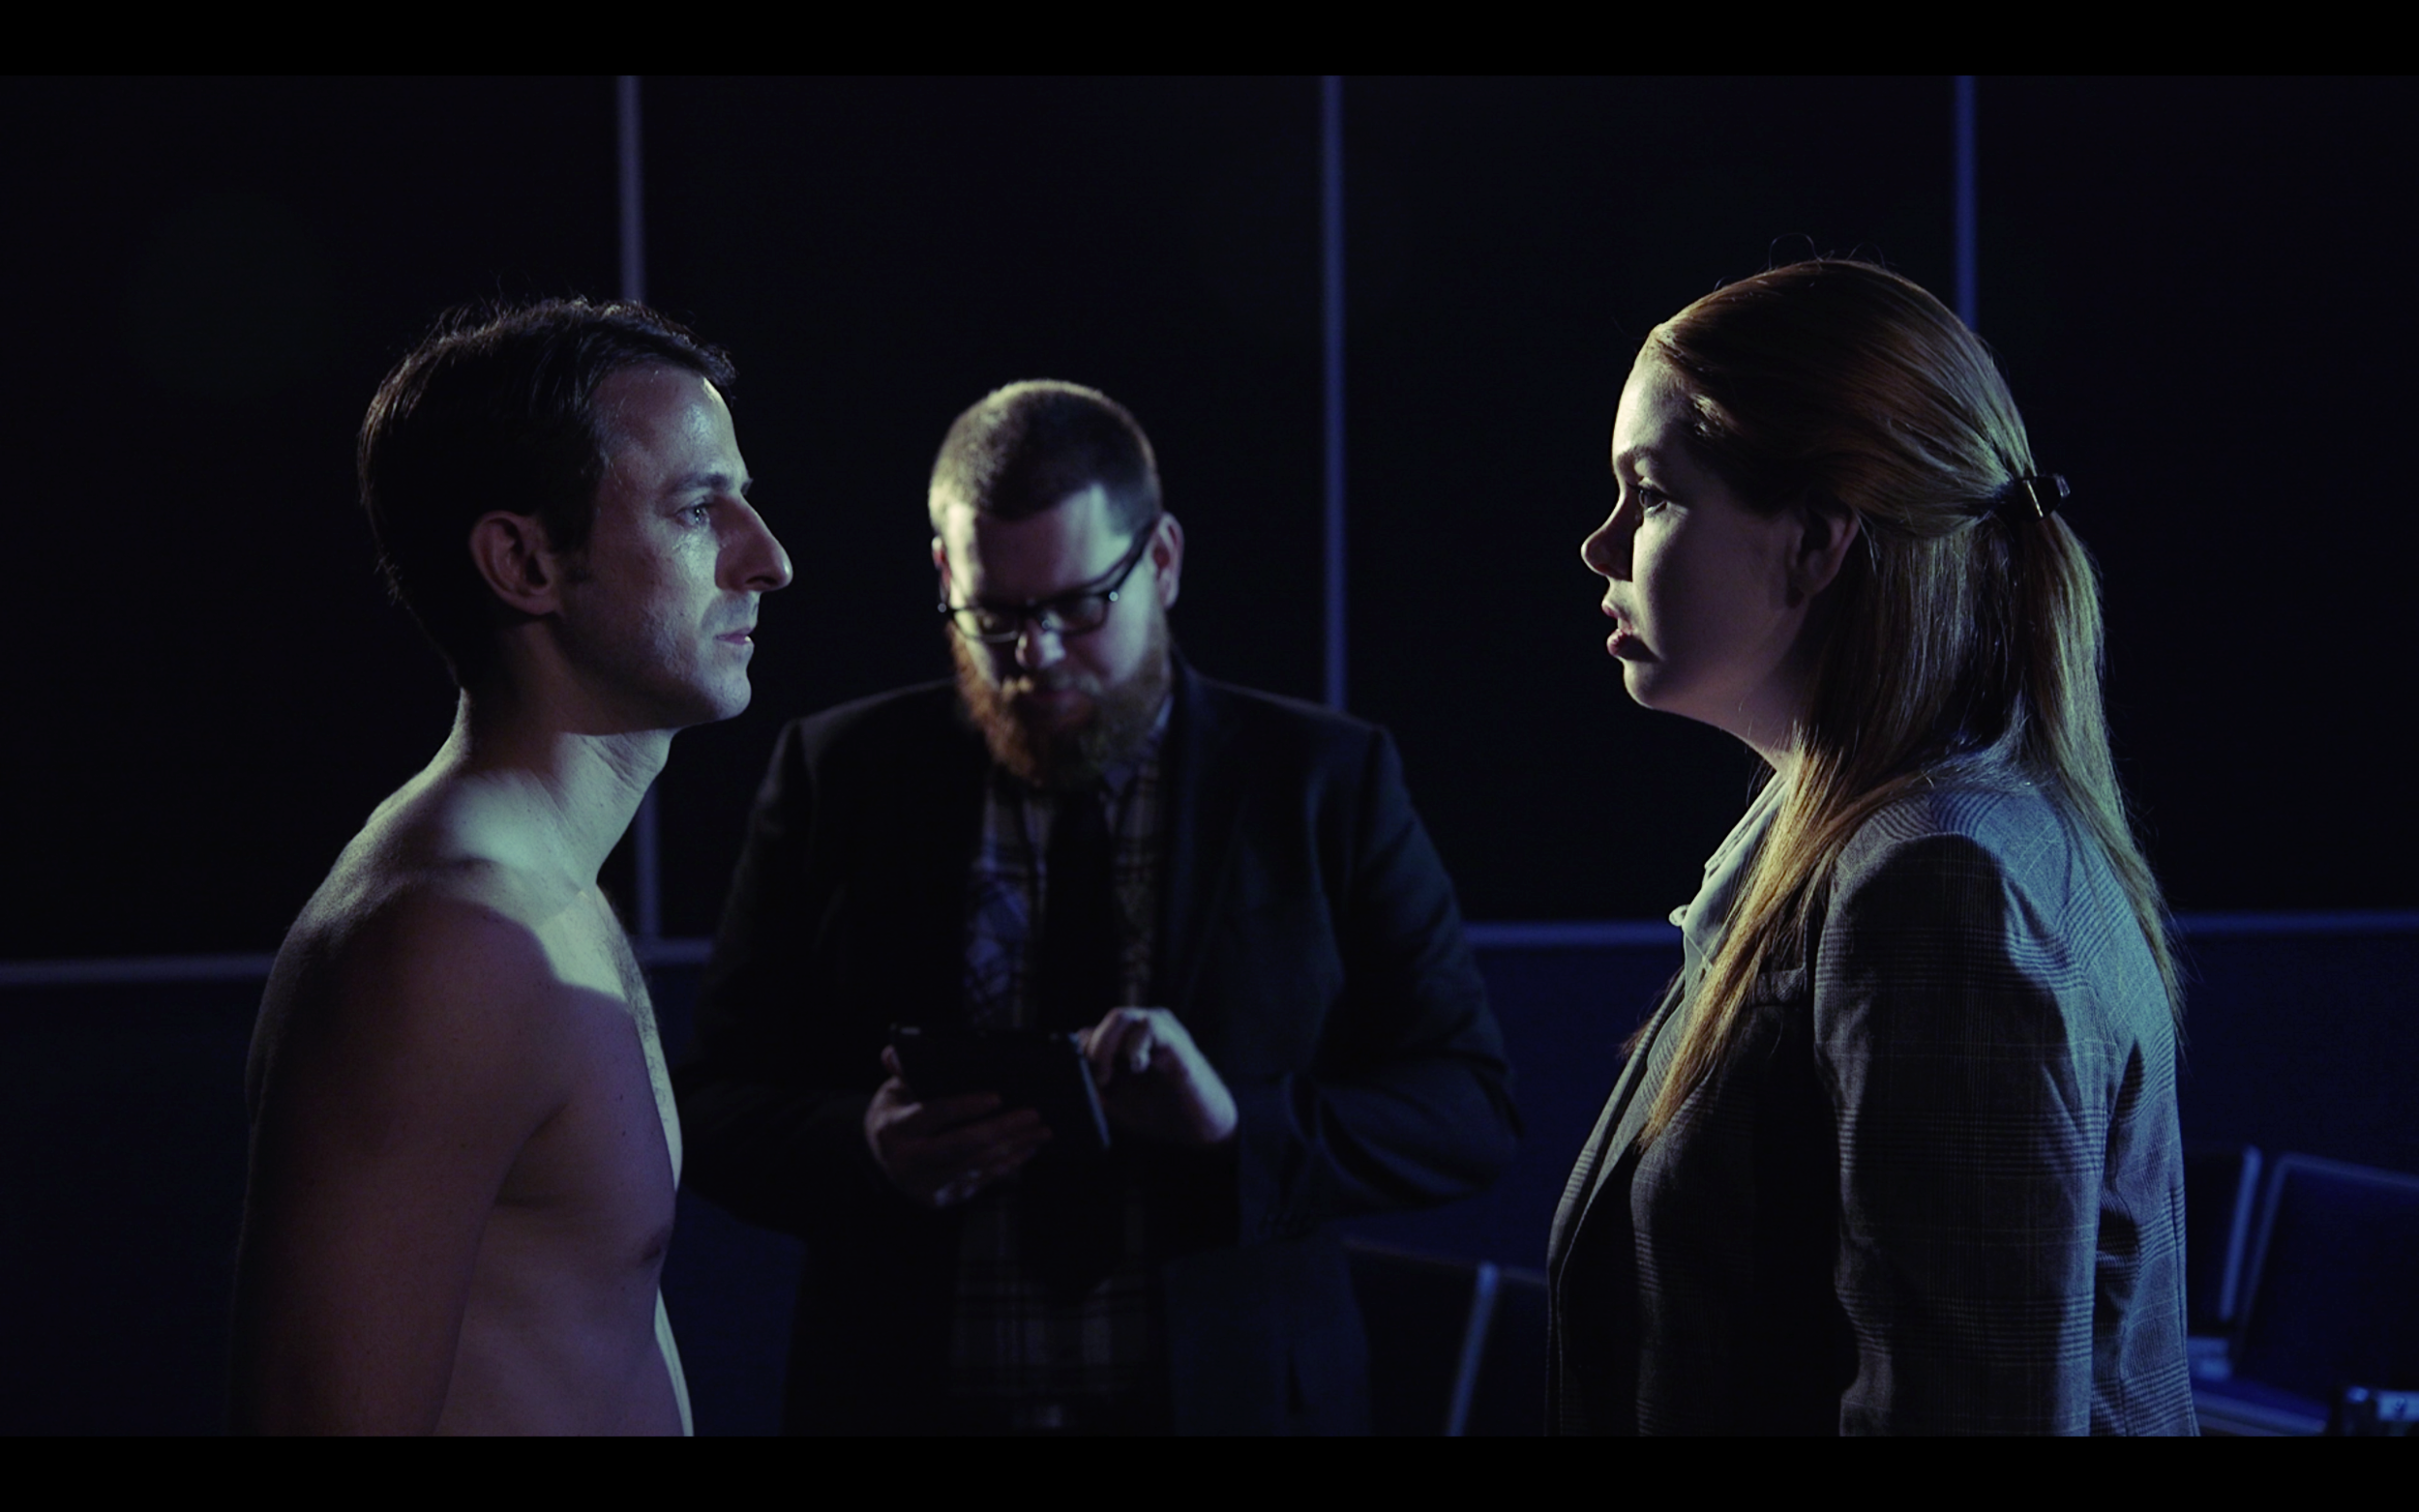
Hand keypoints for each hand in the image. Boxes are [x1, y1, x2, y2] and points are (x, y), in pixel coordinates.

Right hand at [864, 1046, 1049, 1207]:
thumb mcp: (895, 1090)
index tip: (997, 1097)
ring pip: (976, 1165)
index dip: (964, 1107)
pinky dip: (1007, 1165)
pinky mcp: (942, 1199)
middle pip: (960, 1145)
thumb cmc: (898, 1111)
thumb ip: (903, 1073)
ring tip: (1041, 1130)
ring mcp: (924, 1185)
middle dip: (1001, 1129)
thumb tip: (895, 1052)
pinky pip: (981, 1181)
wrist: (882, 1155)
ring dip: (1013, 1147)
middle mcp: (906, 1162)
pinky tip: (1028, 1148)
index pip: (932, 1115)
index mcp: (892, 1129)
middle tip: (1033, 1114)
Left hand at [1079, 1008, 1238, 1148]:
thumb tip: (1069, 1073)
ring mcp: (1160, 1029)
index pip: (1091, 1033)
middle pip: (1103, 1022)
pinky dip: (1135, 1047)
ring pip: (1120, 1017)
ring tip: (1108, 1077)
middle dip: (1092, 1051)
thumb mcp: (1114, 1101)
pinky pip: (1149, 1027)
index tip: (1079, 1082)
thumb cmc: (1159, 1111)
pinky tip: (1138, 1067)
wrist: (1200, 1127)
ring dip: (1106, 1046)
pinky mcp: (1176, 1039)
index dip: (1079, 1054)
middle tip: (1097, 1081)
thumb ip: (1092, 1084)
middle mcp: (1141, 1028)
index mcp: (1124, 1041)